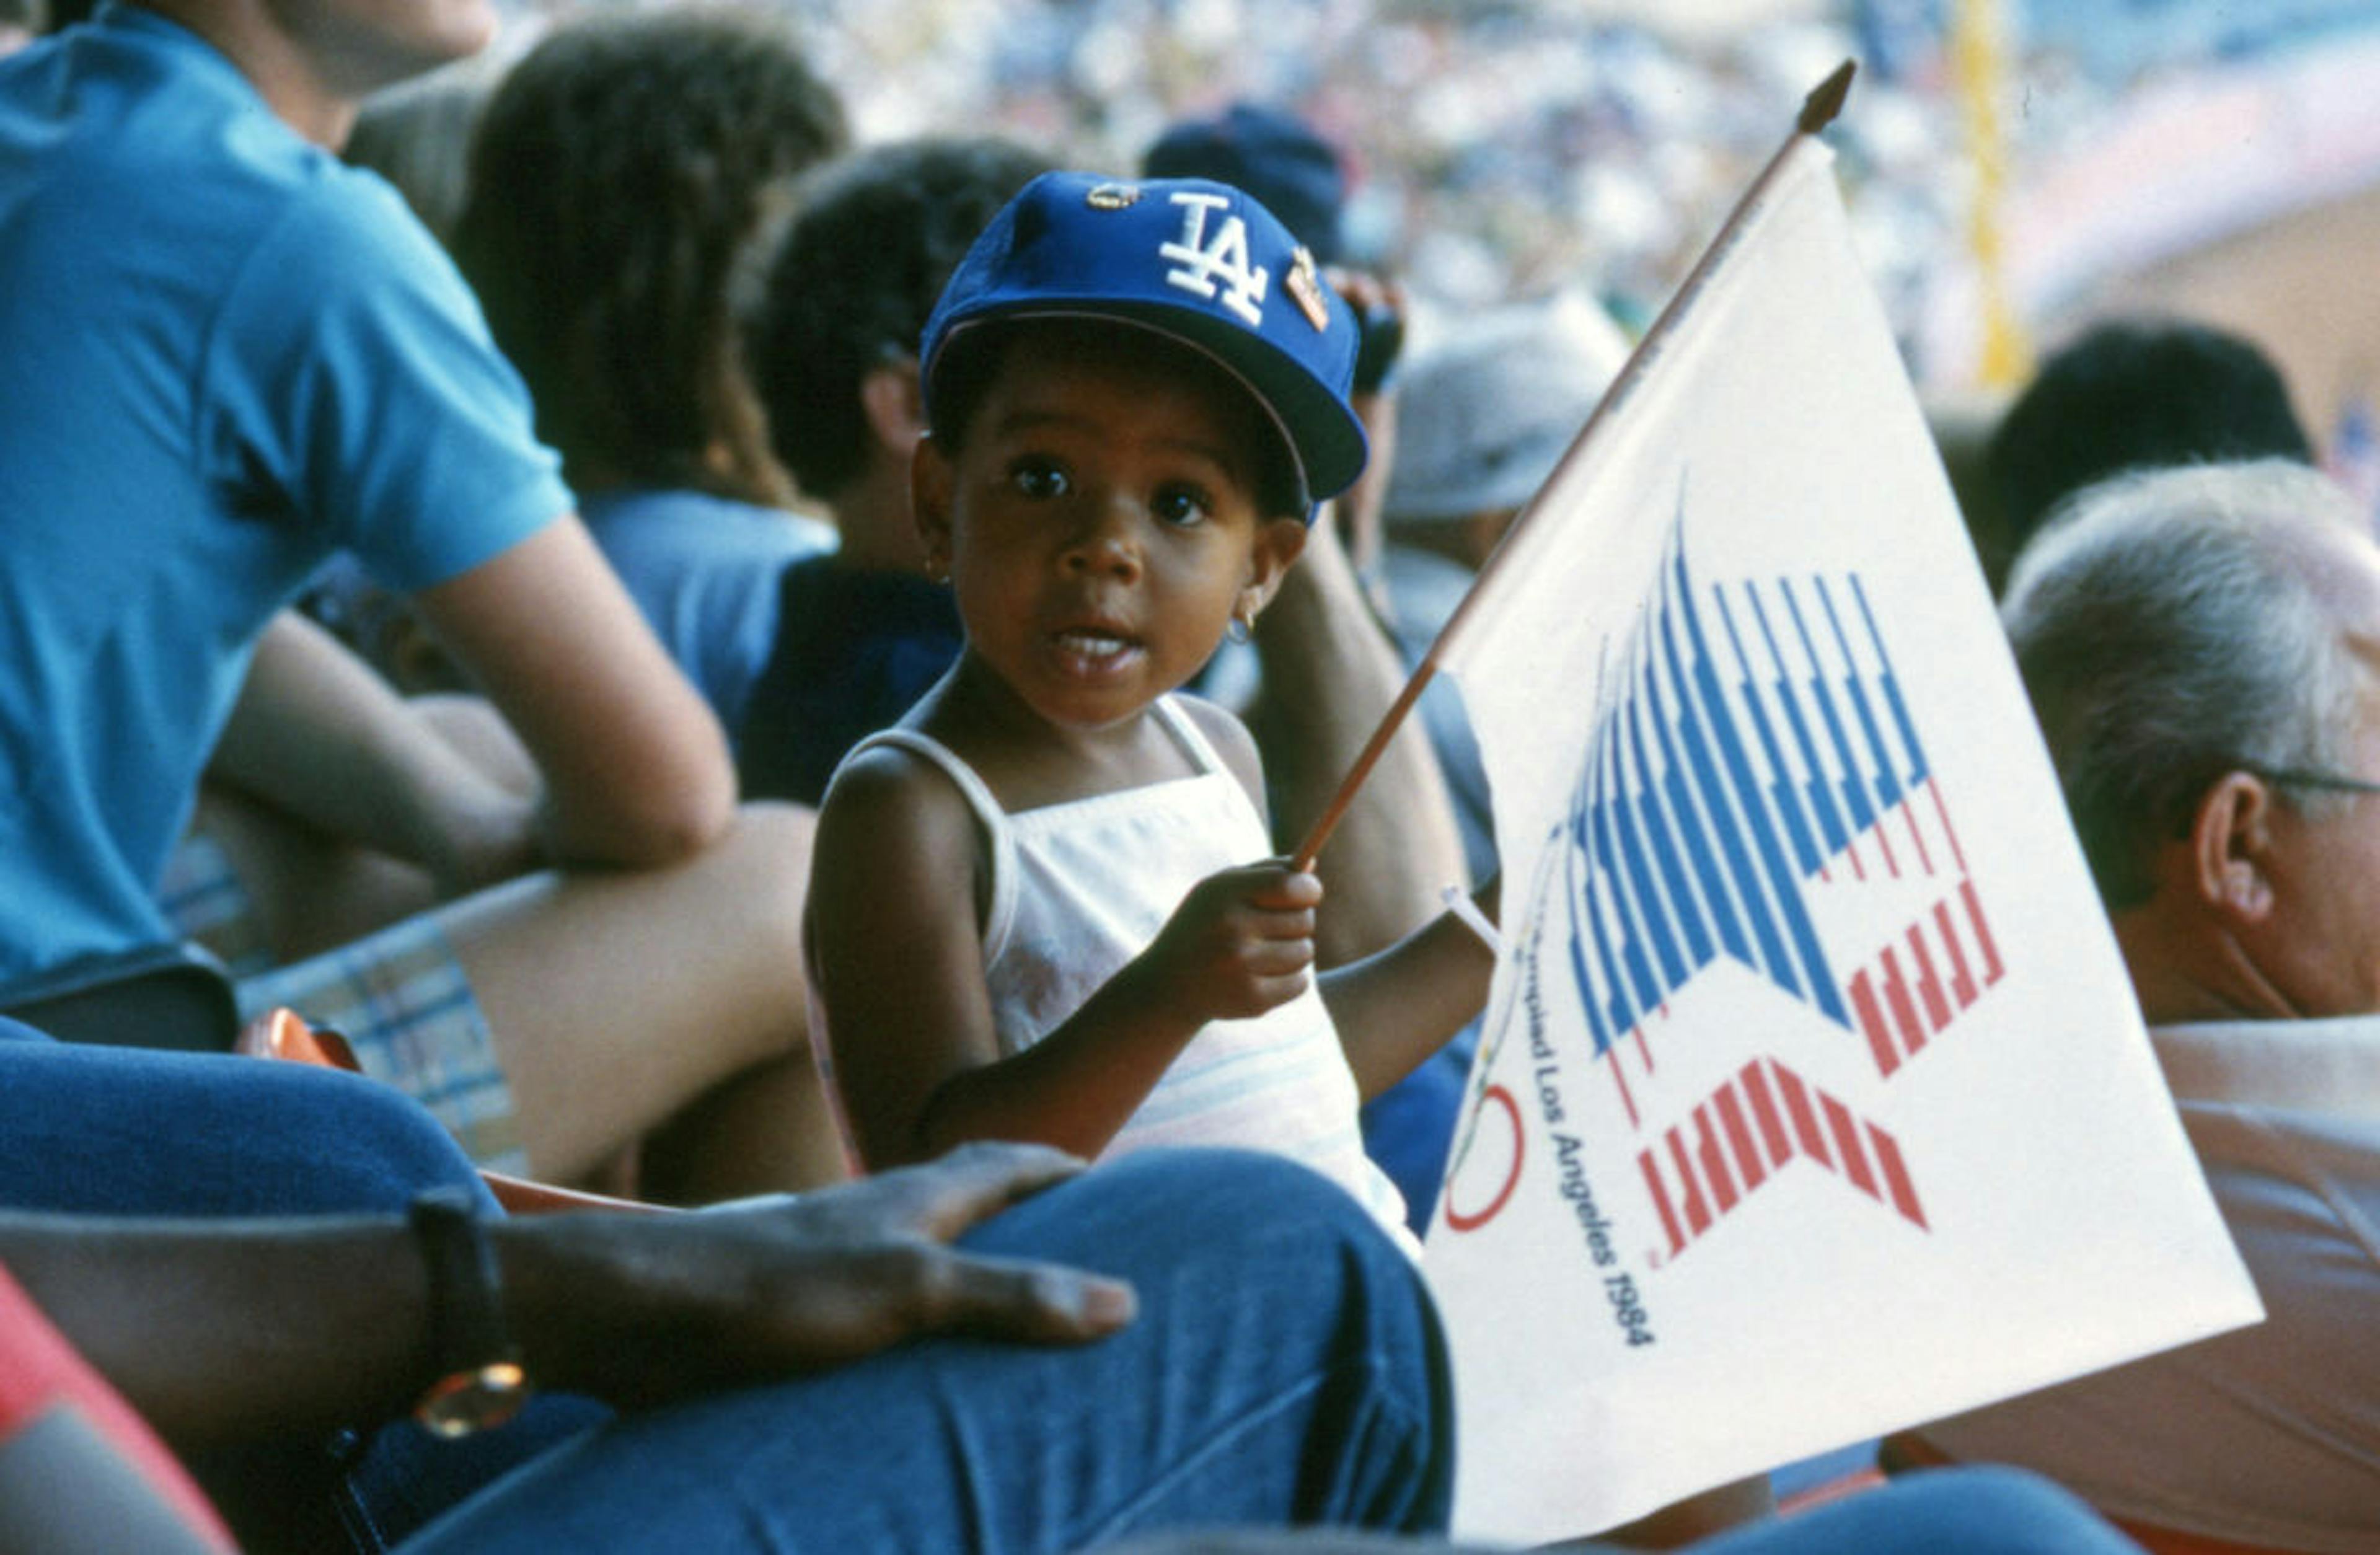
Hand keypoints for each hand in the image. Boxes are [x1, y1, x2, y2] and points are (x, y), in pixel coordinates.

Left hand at [512, 1142, 1136, 1406]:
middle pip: (968, 1197)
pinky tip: (915, 1366)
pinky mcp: (793, 1312)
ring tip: (1010, 1313)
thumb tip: (1118, 1301)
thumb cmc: (770, 1288)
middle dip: (1024, 1212)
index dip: (1064, 1169)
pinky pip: (877, 1307)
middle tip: (1079, 1243)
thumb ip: (1009, 1296)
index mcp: (914, 1196)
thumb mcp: (909, 1291)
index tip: (1119, 1182)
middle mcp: (878, 1217)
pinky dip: (916, 1322)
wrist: (635, 1311)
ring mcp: (833, 1262)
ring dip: (969, 1268)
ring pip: (921, 1252)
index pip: (1009, 1162)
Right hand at [1135, 861, 1321, 1025]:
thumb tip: (1311, 868)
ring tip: (1266, 950)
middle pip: (1304, 920)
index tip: (1308, 893)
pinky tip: (1264, 973)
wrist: (1167, 985)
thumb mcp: (1220, 889)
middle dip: (1298, 920)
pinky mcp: (1253, 1000)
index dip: (1309, 889)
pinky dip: (1290, 978)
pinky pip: (1301, 982)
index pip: (1290, 886)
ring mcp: (1243, 969)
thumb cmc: (1202, 925)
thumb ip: (1265, 872)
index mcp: (1225, 896)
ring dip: (1294, 950)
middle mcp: (1233, 931)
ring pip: (1306, 952)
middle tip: (1276, 925)